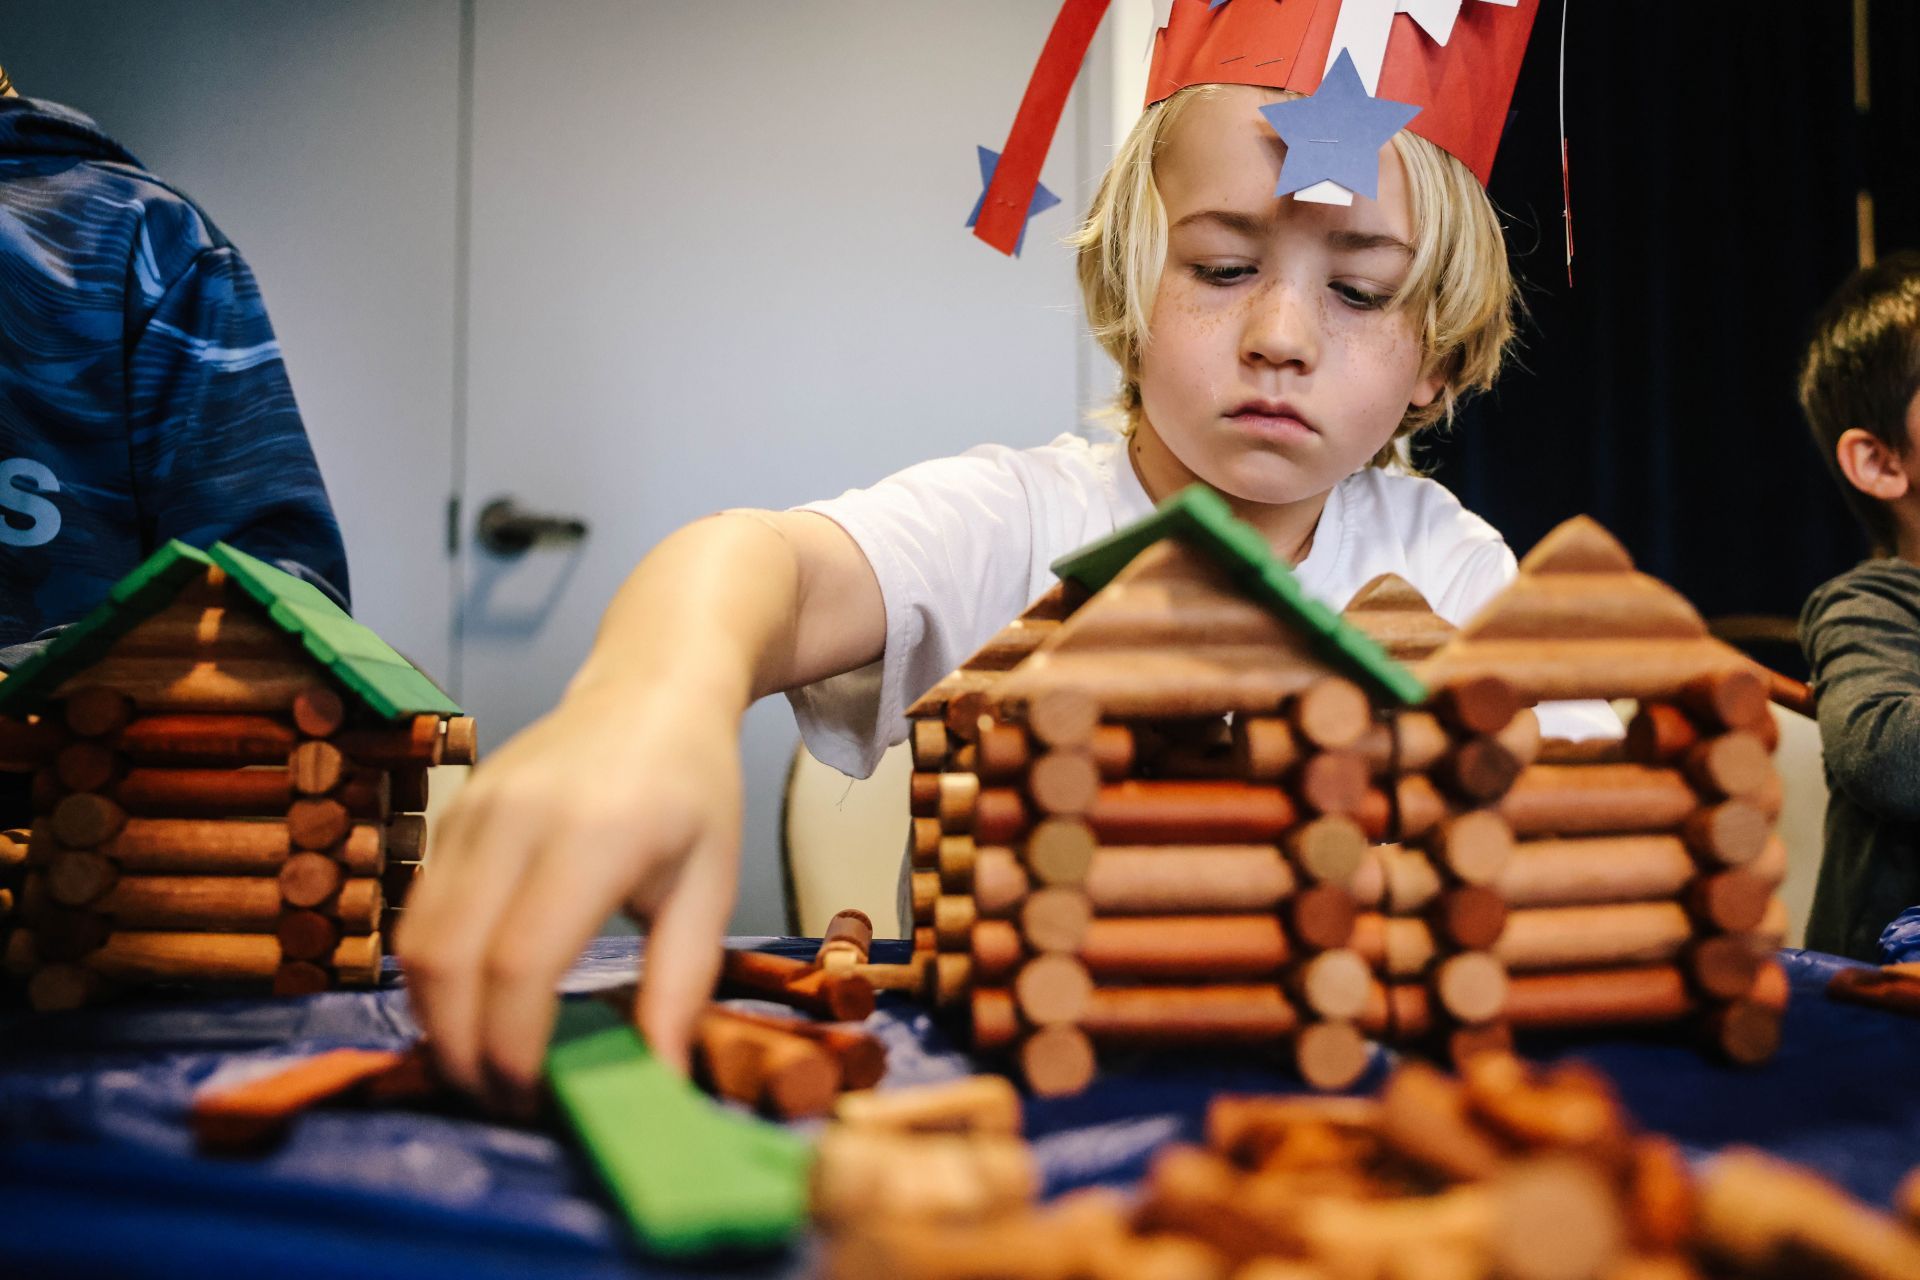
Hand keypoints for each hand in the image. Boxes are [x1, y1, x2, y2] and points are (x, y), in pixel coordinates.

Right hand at [395, 677, 741, 1111]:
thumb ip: (681, 985)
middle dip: (461, 1049)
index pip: (518, 964)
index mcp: (592, 835)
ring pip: (413, 941)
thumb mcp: (712, 886)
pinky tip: (471, 1006)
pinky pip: (416, 912)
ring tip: (483, 1062)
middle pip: (446, 960)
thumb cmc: (693, 790)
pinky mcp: (450, 816)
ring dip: (435, 1018)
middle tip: (500, 1098)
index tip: (535, 1098)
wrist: (650, 689)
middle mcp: (516, 819)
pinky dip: (431, 974)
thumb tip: (655, 1078)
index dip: (513, 1047)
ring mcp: (471, 811)